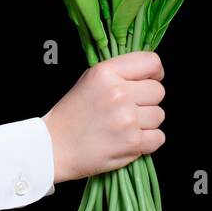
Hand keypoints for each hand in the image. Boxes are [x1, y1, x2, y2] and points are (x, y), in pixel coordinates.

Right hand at [41, 51, 165, 183]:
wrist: (53, 148)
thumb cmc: (70, 116)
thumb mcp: (87, 81)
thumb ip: (118, 74)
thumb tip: (149, 74)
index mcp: (105, 73)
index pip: (151, 62)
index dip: (154, 73)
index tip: (150, 80)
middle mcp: (118, 93)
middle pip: (158, 91)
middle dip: (146, 101)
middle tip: (127, 109)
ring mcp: (127, 119)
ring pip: (159, 115)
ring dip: (145, 123)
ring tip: (123, 127)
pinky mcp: (132, 143)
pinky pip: (159, 138)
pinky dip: (147, 142)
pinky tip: (128, 140)